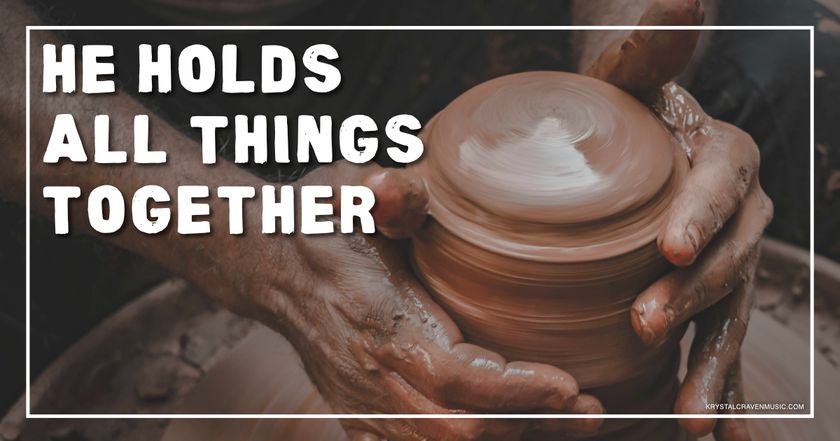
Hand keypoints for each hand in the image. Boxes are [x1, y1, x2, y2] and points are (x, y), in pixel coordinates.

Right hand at [237, 162, 602, 440]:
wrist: (268, 266)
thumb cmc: (319, 224)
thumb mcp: (346, 189)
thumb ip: (378, 188)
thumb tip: (396, 188)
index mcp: (377, 320)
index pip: (454, 379)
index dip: (515, 391)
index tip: (569, 383)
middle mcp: (369, 376)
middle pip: (457, 430)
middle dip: (531, 426)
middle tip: (591, 407)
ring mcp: (363, 404)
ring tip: (568, 422)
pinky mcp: (362, 416)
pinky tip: (516, 433)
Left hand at [582, 1, 772, 438]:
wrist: (636, 136)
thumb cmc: (627, 105)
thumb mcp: (634, 71)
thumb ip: (649, 44)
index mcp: (724, 155)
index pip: (721, 182)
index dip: (702, 214)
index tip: (671, 247)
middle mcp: (739, 211)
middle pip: (728, 257)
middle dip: (694, 294)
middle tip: (648, 324)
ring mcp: (730, 260)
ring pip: (729, 313)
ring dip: (712, 366)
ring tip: (693, 419)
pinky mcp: (711, 296)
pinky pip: (716, 342)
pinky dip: (712, 387)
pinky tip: (705, 430)